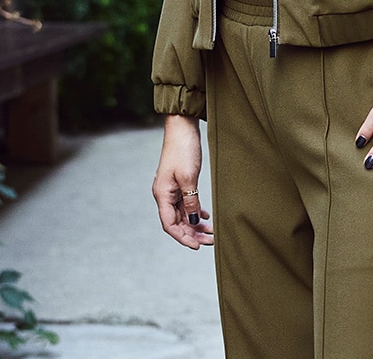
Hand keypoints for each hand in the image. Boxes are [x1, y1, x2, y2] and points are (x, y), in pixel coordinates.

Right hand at [153, 114, 213, 247]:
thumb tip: (193, 221)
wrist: (182, 126)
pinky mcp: (179, 181)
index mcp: (162, 194)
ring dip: (195, 224)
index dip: (183, 238)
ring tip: (211, 232)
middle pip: (176, 222)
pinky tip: (205, 216)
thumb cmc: (184, 149)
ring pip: (182, 213)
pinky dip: (195, 211)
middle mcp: (164, 194)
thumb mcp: (189, 177)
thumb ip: (191, 200)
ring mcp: (171, 188)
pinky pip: (185, 202)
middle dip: (192, 233)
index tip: (197, 246)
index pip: (170, 225)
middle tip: (210, 241)